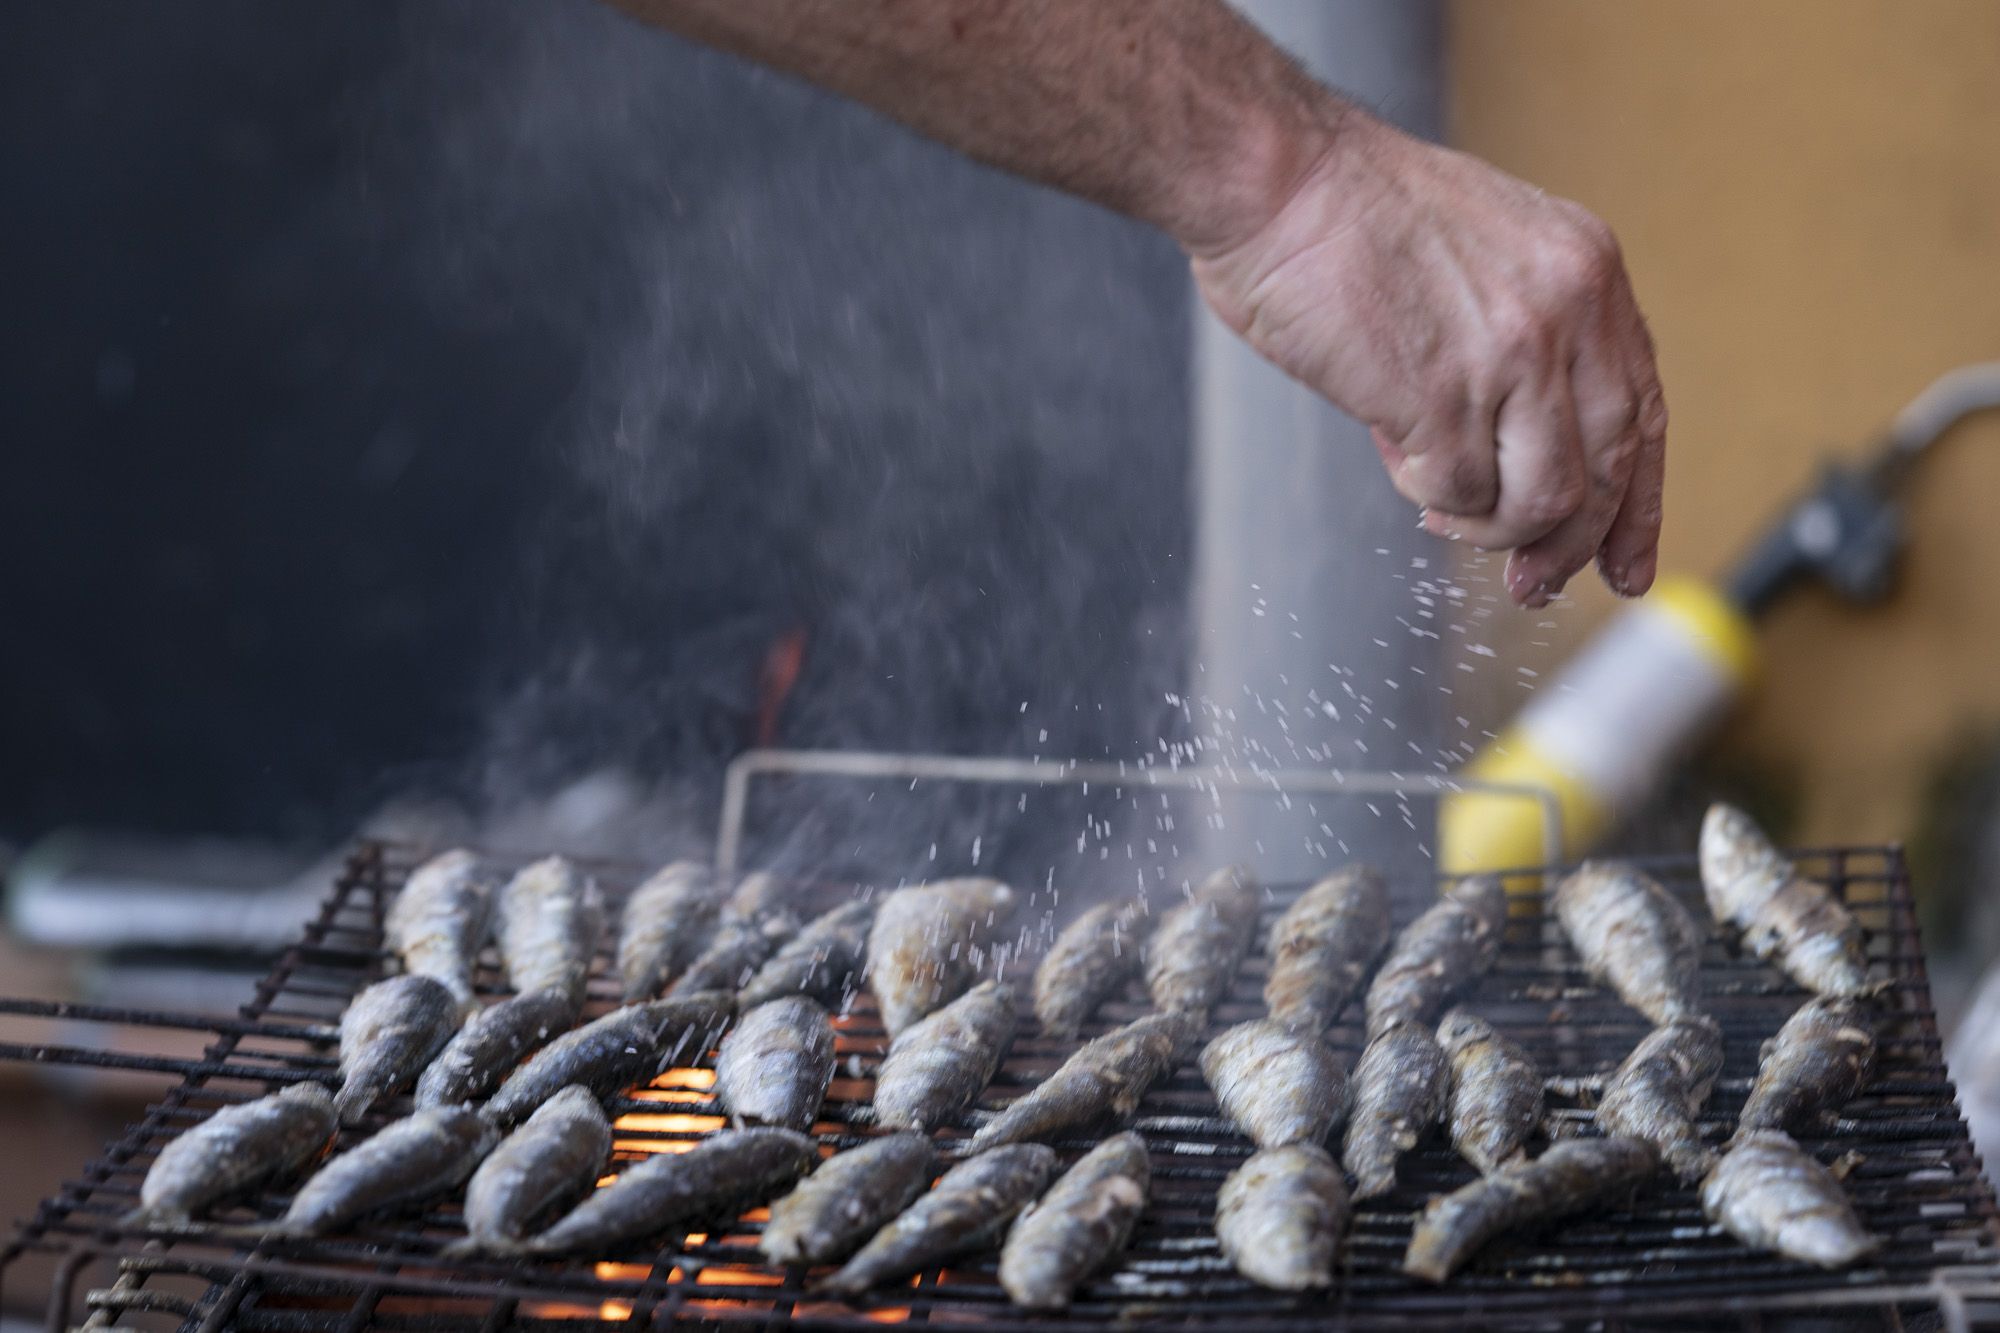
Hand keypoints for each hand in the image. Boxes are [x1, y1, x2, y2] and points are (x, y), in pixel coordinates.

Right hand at [1188, 111, 1666, 606]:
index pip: (1642, 411)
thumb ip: (1525, 339)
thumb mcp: (1485, 253)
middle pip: (1606, 472)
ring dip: (1489, 526)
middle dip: (1567, 547)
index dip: (1638, 503)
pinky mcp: (1445, 395)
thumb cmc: (1349, 218)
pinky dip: (1428, 495)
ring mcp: (1513, 356)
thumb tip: (1521, 454)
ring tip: (1438, 503)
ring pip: (1544, 501)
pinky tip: (1396, 455)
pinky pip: (1462, 493)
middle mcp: (1569, 311)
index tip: (1624, 565)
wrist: (1279, 180)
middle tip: (1530, 586)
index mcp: (1587, 269)